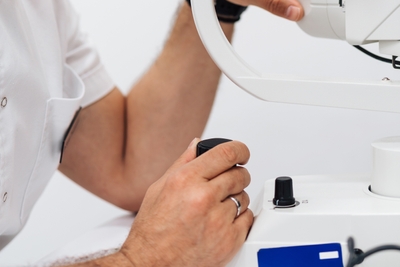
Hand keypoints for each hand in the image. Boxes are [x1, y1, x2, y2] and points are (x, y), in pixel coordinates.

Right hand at [117, 139, 252, 266]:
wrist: (151, 264)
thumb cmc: (152, 230)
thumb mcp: (160, 188)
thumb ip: (183, 162)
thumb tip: (198, 144)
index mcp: (186, 180)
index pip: (226, 153)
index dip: (239, 150)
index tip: (241, 153)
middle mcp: (203, 198)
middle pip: (239, 174)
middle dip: (236, 176)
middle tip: (225, 185)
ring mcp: (218, 220)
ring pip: (244, 197)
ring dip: (235, 200)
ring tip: (215, 210)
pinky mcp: (229, 241)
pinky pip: (247, 219)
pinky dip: (238, 219)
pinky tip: (221, 223)